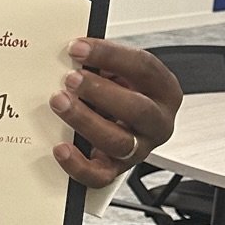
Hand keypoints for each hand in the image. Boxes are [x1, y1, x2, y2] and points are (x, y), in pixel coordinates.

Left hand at [50, 37, 182, 186]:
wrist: (120, 118)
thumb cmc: (120, 91)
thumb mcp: (118, 71)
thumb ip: (102, 63)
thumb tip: (74, 53)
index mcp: (164, 90)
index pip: (143, 68)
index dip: (109, 56)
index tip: (77, 48)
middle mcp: (158, 122)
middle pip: (137, 109)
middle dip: (99, 91)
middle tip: (70, 78)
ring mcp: (140, 149)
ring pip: (118, 142)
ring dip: (85, 120)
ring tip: (60, 102)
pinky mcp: (117, 170)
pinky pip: (100, 176)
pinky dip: (78, 164)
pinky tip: (61, 148)